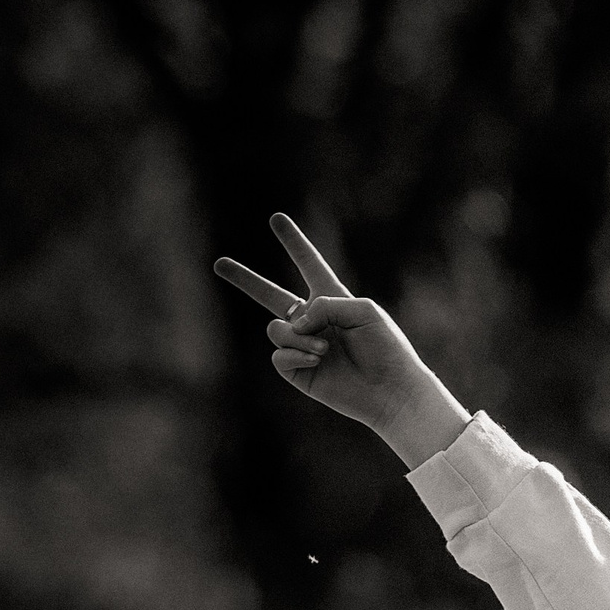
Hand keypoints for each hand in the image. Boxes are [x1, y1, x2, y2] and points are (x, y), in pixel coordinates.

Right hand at [214, 214, 469, 467]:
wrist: (391, 390)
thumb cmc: (386, 348)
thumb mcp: (362, 310)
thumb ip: (324, 304)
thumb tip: (294, 322)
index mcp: (333, 300)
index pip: (309, 264)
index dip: (294, 243)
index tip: (276, 219)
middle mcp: (314, 322)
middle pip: (270, 295)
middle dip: (245, 280)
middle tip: (218, 263)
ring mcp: (303, 347)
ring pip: (276, 329)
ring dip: (299, 336)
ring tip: (325, 349)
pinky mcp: (298, 372)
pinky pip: (279, 355)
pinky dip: (296, 355)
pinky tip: (318, 361)